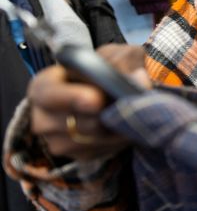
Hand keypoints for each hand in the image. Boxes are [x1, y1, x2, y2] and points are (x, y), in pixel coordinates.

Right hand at [28, 44, 150, 161]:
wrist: (110, 90)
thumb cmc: (106, 68)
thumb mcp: (114, 55)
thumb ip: (124, 62)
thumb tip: (138, 78)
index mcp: (43, 87)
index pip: (49, 95)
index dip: (72, 98)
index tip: (96, 99)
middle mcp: (43, 117)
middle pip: (72, 124)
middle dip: (103, 115)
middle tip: (129, 105)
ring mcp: (57, 140)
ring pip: (88, 140)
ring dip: (114, 128)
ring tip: (133, 112)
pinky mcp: (78, 155)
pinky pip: (100, 151)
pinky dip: (117, 140)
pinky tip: (129, 125)